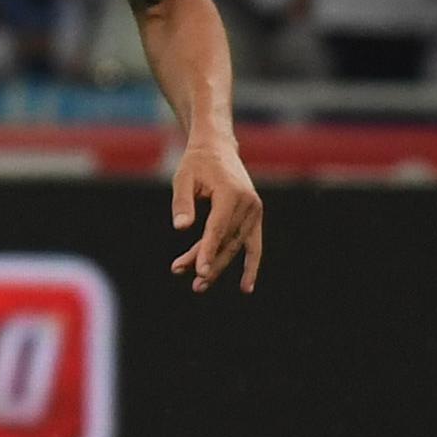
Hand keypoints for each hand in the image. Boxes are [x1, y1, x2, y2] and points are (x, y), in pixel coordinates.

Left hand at [167, 137, 262, 293]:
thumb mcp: (183, 178)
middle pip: (226, 240)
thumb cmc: (196, 163)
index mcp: (231, 192)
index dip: (208, 250)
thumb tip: (181, 227)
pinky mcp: (254, 216)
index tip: (199, 270)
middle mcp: (248, 203)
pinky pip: (253, 245)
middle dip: (208, 262)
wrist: (217, 148)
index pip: (218, 228)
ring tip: (198, 286)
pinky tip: (245, 287)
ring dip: (218, 266)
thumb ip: (182, 202)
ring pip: (235, 246)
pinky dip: (251, 266)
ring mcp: (254, 211)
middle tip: (190, 280)